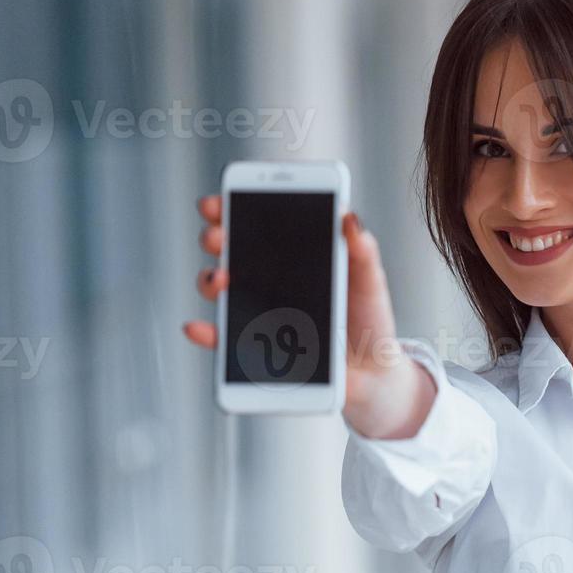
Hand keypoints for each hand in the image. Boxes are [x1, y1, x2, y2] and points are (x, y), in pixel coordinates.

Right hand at [182, 195, 435, 437]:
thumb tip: (349, 216)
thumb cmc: (368, 318)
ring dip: (210, 279)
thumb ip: (362, 251)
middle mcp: (269, 278)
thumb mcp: (369, 281)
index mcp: (294, 255)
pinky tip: (199, 327)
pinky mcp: (256, 347)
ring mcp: (259, 310)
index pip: (256, 222)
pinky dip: (207, 334)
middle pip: (230, 250)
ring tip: (221, 279)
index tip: (219, 200)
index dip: (232, 206)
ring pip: (222, 289)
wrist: (372, 371)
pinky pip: (224, 340)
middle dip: (215, 237)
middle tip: (218, 236)